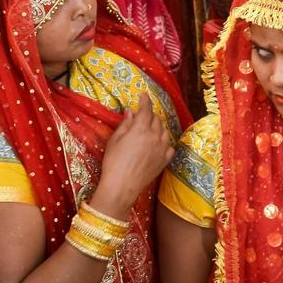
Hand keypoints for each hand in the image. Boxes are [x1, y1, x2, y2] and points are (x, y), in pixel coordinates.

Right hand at [94, 94, 174, 216]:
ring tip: (149, 130)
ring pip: (164, 131)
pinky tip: (157, 145)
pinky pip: (169, 146)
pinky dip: (164, 142)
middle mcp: (155, 136)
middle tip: (141, 117)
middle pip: (156, 119)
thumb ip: (125, 124)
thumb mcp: (114, 140)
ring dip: (158, 127)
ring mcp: (162, 148)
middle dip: (149, 115)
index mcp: (141, 129)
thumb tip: (131, 112)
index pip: (146, 109)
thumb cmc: (113, 162)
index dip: (145, 101)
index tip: (144, 95)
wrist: (122, 187)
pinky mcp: (165, 159)